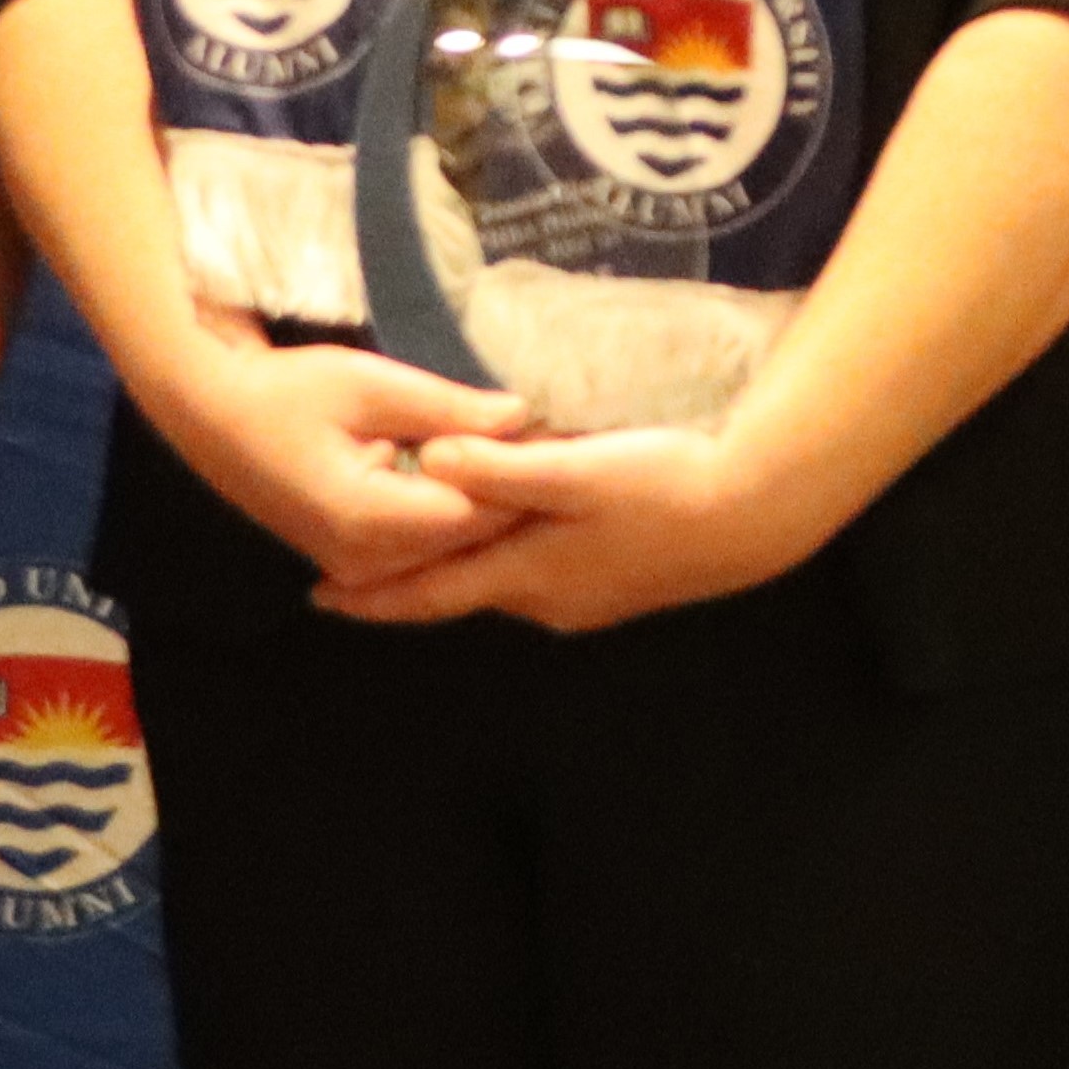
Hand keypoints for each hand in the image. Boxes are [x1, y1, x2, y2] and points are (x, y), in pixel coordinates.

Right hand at [154, 337, 542, 585]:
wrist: (209, 413)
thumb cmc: (286, 389)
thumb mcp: (371, 385)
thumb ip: (448, 409)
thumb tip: (523, 415)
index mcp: (372, 519)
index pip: (477, 514)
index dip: (524, 478)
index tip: (565, 440)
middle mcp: (366, 559)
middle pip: (467, 541)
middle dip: (512, 496)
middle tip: (560, 447)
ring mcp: (354, 567)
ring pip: (446, 551)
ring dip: (485, 510)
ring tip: (530, 460)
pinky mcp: (348, 560)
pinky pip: (418, 551)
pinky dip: (451, 519)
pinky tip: (482, 483)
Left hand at [328, 423, 850, 633]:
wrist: (751, 517)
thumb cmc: (663, 487)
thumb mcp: (575, 471)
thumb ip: (498, 470)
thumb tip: (426, 467)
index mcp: (526, 576)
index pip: (429, 593)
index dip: (372, 597)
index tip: (318, 597)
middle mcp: (546, 601)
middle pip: (459, 593)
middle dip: (406, 583)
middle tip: (350, 571)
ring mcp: (583, 600)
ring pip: (498, 585)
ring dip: (455, 571)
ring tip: (416, 550)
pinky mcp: (613, 584)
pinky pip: (533, 576)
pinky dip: (498, 561)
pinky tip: (503, 538)